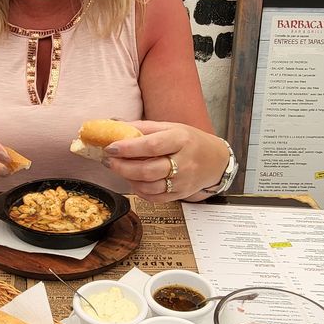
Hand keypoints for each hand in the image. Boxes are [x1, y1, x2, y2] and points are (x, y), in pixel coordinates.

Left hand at [102, 120, 229, 201]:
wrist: (215, 161)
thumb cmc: (189, 141)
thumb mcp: (170, 127)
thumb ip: (143, 128)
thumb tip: (114, 125)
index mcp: (181, 139)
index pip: (151, 146)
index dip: (128, 148)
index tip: (110, 147)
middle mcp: (184, 162)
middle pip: (148, 170)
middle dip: (123, 167)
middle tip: (108, 161)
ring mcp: (183, 181)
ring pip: (150, 187)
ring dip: (128, 179)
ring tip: (118, 169)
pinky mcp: (180, 195)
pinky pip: (154, 197)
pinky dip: (139, 191)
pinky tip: (132, 181)